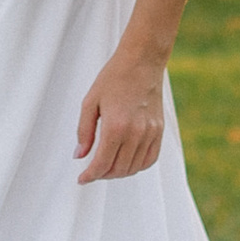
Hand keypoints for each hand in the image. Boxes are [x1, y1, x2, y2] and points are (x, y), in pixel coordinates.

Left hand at [75, 49, 165, 182]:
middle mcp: (135, 133)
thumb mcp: (90, 102)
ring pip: (134, 167)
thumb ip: (84, 132)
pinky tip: (126, 161)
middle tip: (92, 171)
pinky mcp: (159, 130)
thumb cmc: (114, 78)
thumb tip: (80, 156)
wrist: (142, 61)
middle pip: (118, 169)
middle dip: (102, 175)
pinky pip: (150, 159)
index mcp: (115, 126)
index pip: (102, 163)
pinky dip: (138, 166)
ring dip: (119, 173)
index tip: (82, 179)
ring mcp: (150, 133)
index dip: (90, 175)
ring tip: (107, 166)